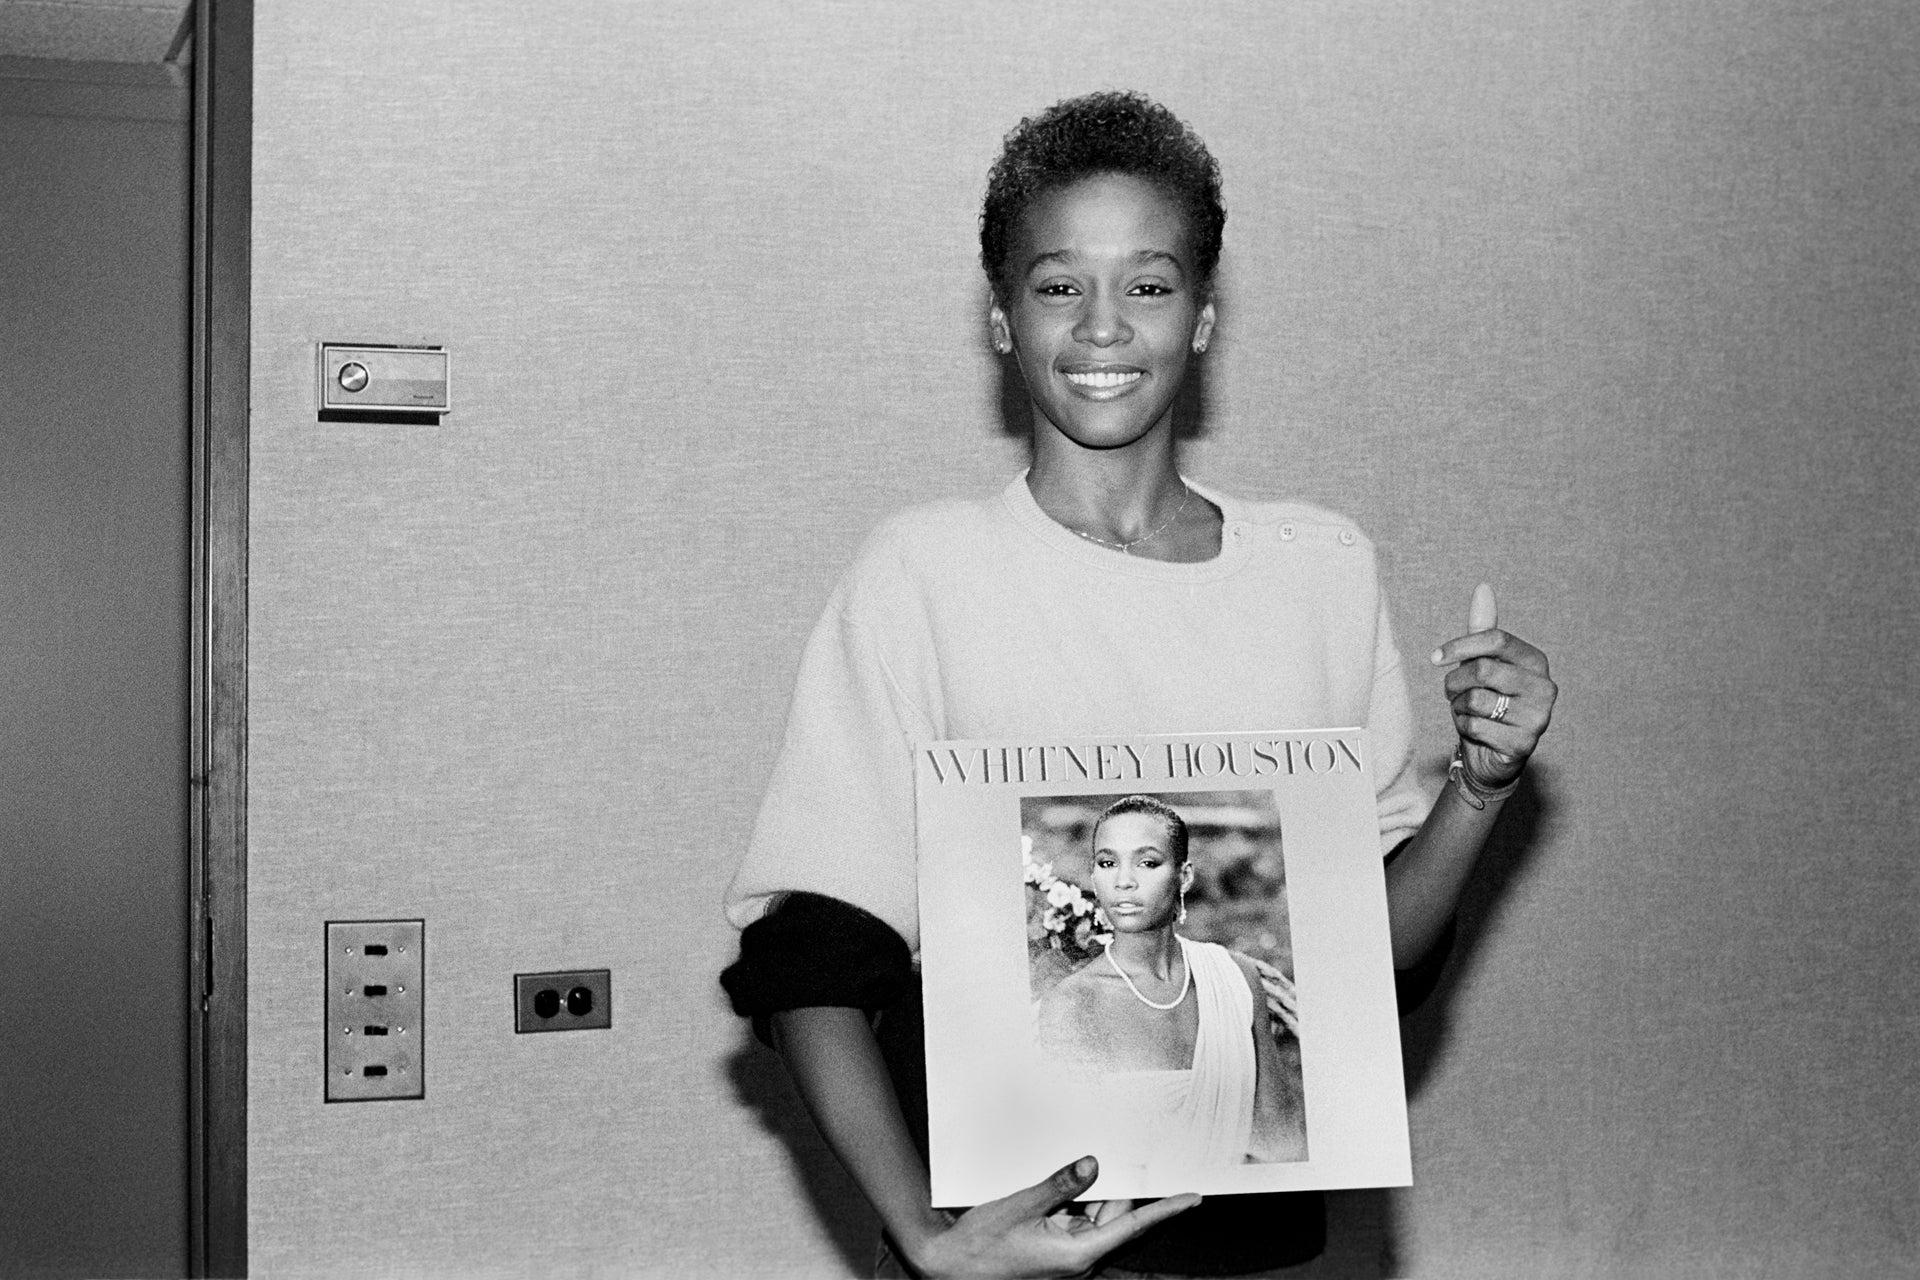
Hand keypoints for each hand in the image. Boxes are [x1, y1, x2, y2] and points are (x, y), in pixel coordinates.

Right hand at [909, 1156, 1199, 1277]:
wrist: (947, 1267)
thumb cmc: (979, 1246)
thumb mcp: (1020, 1206)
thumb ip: (1060, 1185)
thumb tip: (1093, 1165)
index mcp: (1077, 1253)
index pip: (1133, 1226)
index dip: (1165, 1209)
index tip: (1192, 1198)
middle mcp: (1078, 1260)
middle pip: (1112, 1216)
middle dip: (1106, 1188)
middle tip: (1101, 1156)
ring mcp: (1066, 1260)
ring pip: (1092, 1219)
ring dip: (1082, 1197)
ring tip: (1053, 1184)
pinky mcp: (1054, 1255)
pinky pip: (1073, 1224)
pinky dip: (1068, 1206)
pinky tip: (1048, 1193)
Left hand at [1429, 583, 1556, 790]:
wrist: (1490, 753)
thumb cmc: (1486, 700)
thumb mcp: (1482, 664)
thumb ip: (1482, 629)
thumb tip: (1483, 587)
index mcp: (1535, 661)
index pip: (1496, 639)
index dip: (1460, 645)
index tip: (1436, 658)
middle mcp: (1545, 687)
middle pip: (1483, 669)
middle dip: (1455, 682)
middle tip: (1452, 692)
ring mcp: (1538, 717)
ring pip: (1476, 700)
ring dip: (1459, 707)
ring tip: (1467, 713)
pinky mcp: (1524, 744)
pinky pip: (1476, 727)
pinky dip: (1464, 728)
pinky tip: (1476, 732)